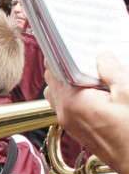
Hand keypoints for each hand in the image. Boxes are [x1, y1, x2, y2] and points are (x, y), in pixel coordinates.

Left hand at [44, 53, 128, 173]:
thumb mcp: (128, 94)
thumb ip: (112, 71)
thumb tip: (102, 54)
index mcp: (73, 102)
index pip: (54, 70)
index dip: (61, 54)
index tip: (70, 42)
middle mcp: (65, 113)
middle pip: (53, 81)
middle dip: (65, 66)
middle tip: (84, 55)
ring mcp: (69, 124)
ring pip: (58, 94)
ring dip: (69, 82)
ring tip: (92, 73)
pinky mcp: (76, 130)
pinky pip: (67, 106)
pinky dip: (74, 95)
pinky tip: (95, 90)